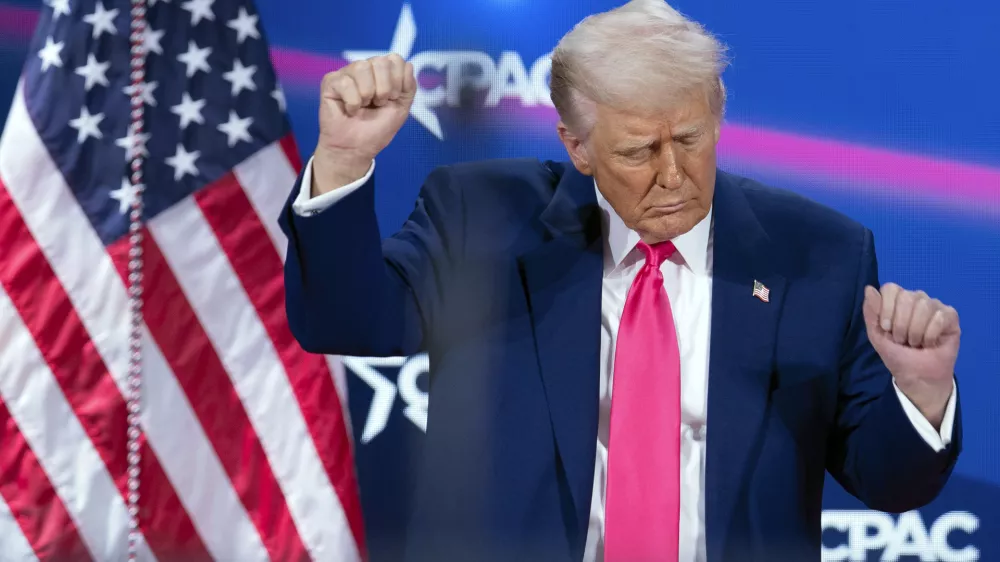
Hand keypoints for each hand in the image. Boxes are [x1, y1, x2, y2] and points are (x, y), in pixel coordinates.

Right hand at [313, 54, 416, 194]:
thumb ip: (409, 86)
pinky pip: (346, 82)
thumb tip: (408, 65)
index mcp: (383, 72)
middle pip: (380, 61)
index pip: (395, 60)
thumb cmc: (376, 130)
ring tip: (363, 107)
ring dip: (367, 95)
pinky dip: (352, 102)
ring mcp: (347, 73)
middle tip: (377, 104)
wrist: (356, 149)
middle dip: (383, 89)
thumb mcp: (401, 108)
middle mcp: (365, 68)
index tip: (391, 99)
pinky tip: (350, 110)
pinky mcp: (331, 81)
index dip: (397, 82)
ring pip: (362, 67)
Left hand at [863, 283, 959, 426]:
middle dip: (901, 324)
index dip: (887, 308)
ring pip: (924, 306)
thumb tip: (869, 288)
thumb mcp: (877, 335)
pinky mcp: (950, 316)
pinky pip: (940, 317)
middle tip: (902, 340)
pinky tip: (930, 343)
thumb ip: (871, 313)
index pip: (891, 288)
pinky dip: (930, 334)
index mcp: (897, 300)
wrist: (917, 376)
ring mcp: (934, 305)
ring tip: (916, 343)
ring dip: (915, 331)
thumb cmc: (897, 355)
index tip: (886, 328)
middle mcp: (916, 298)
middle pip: (906, 297)